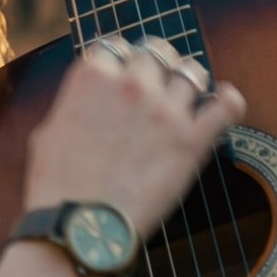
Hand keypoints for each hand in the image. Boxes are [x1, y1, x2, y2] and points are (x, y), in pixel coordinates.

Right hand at [25, 35, 242, 230]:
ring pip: (191, 73)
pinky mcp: (191, 140)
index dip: (121, 62)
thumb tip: (85, 101)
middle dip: (156, 67)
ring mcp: (165, 110)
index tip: (124, 76)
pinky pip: (226, 105)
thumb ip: (73, 105)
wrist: (80, 228)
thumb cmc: (56, 188)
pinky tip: (225, 102)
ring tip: (188, 95)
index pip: (116, 48)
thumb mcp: (48, 131)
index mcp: (92, 76)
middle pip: (155, 54)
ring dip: (189, 82)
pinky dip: (229, 100)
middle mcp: (131, 84)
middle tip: (158, 84)